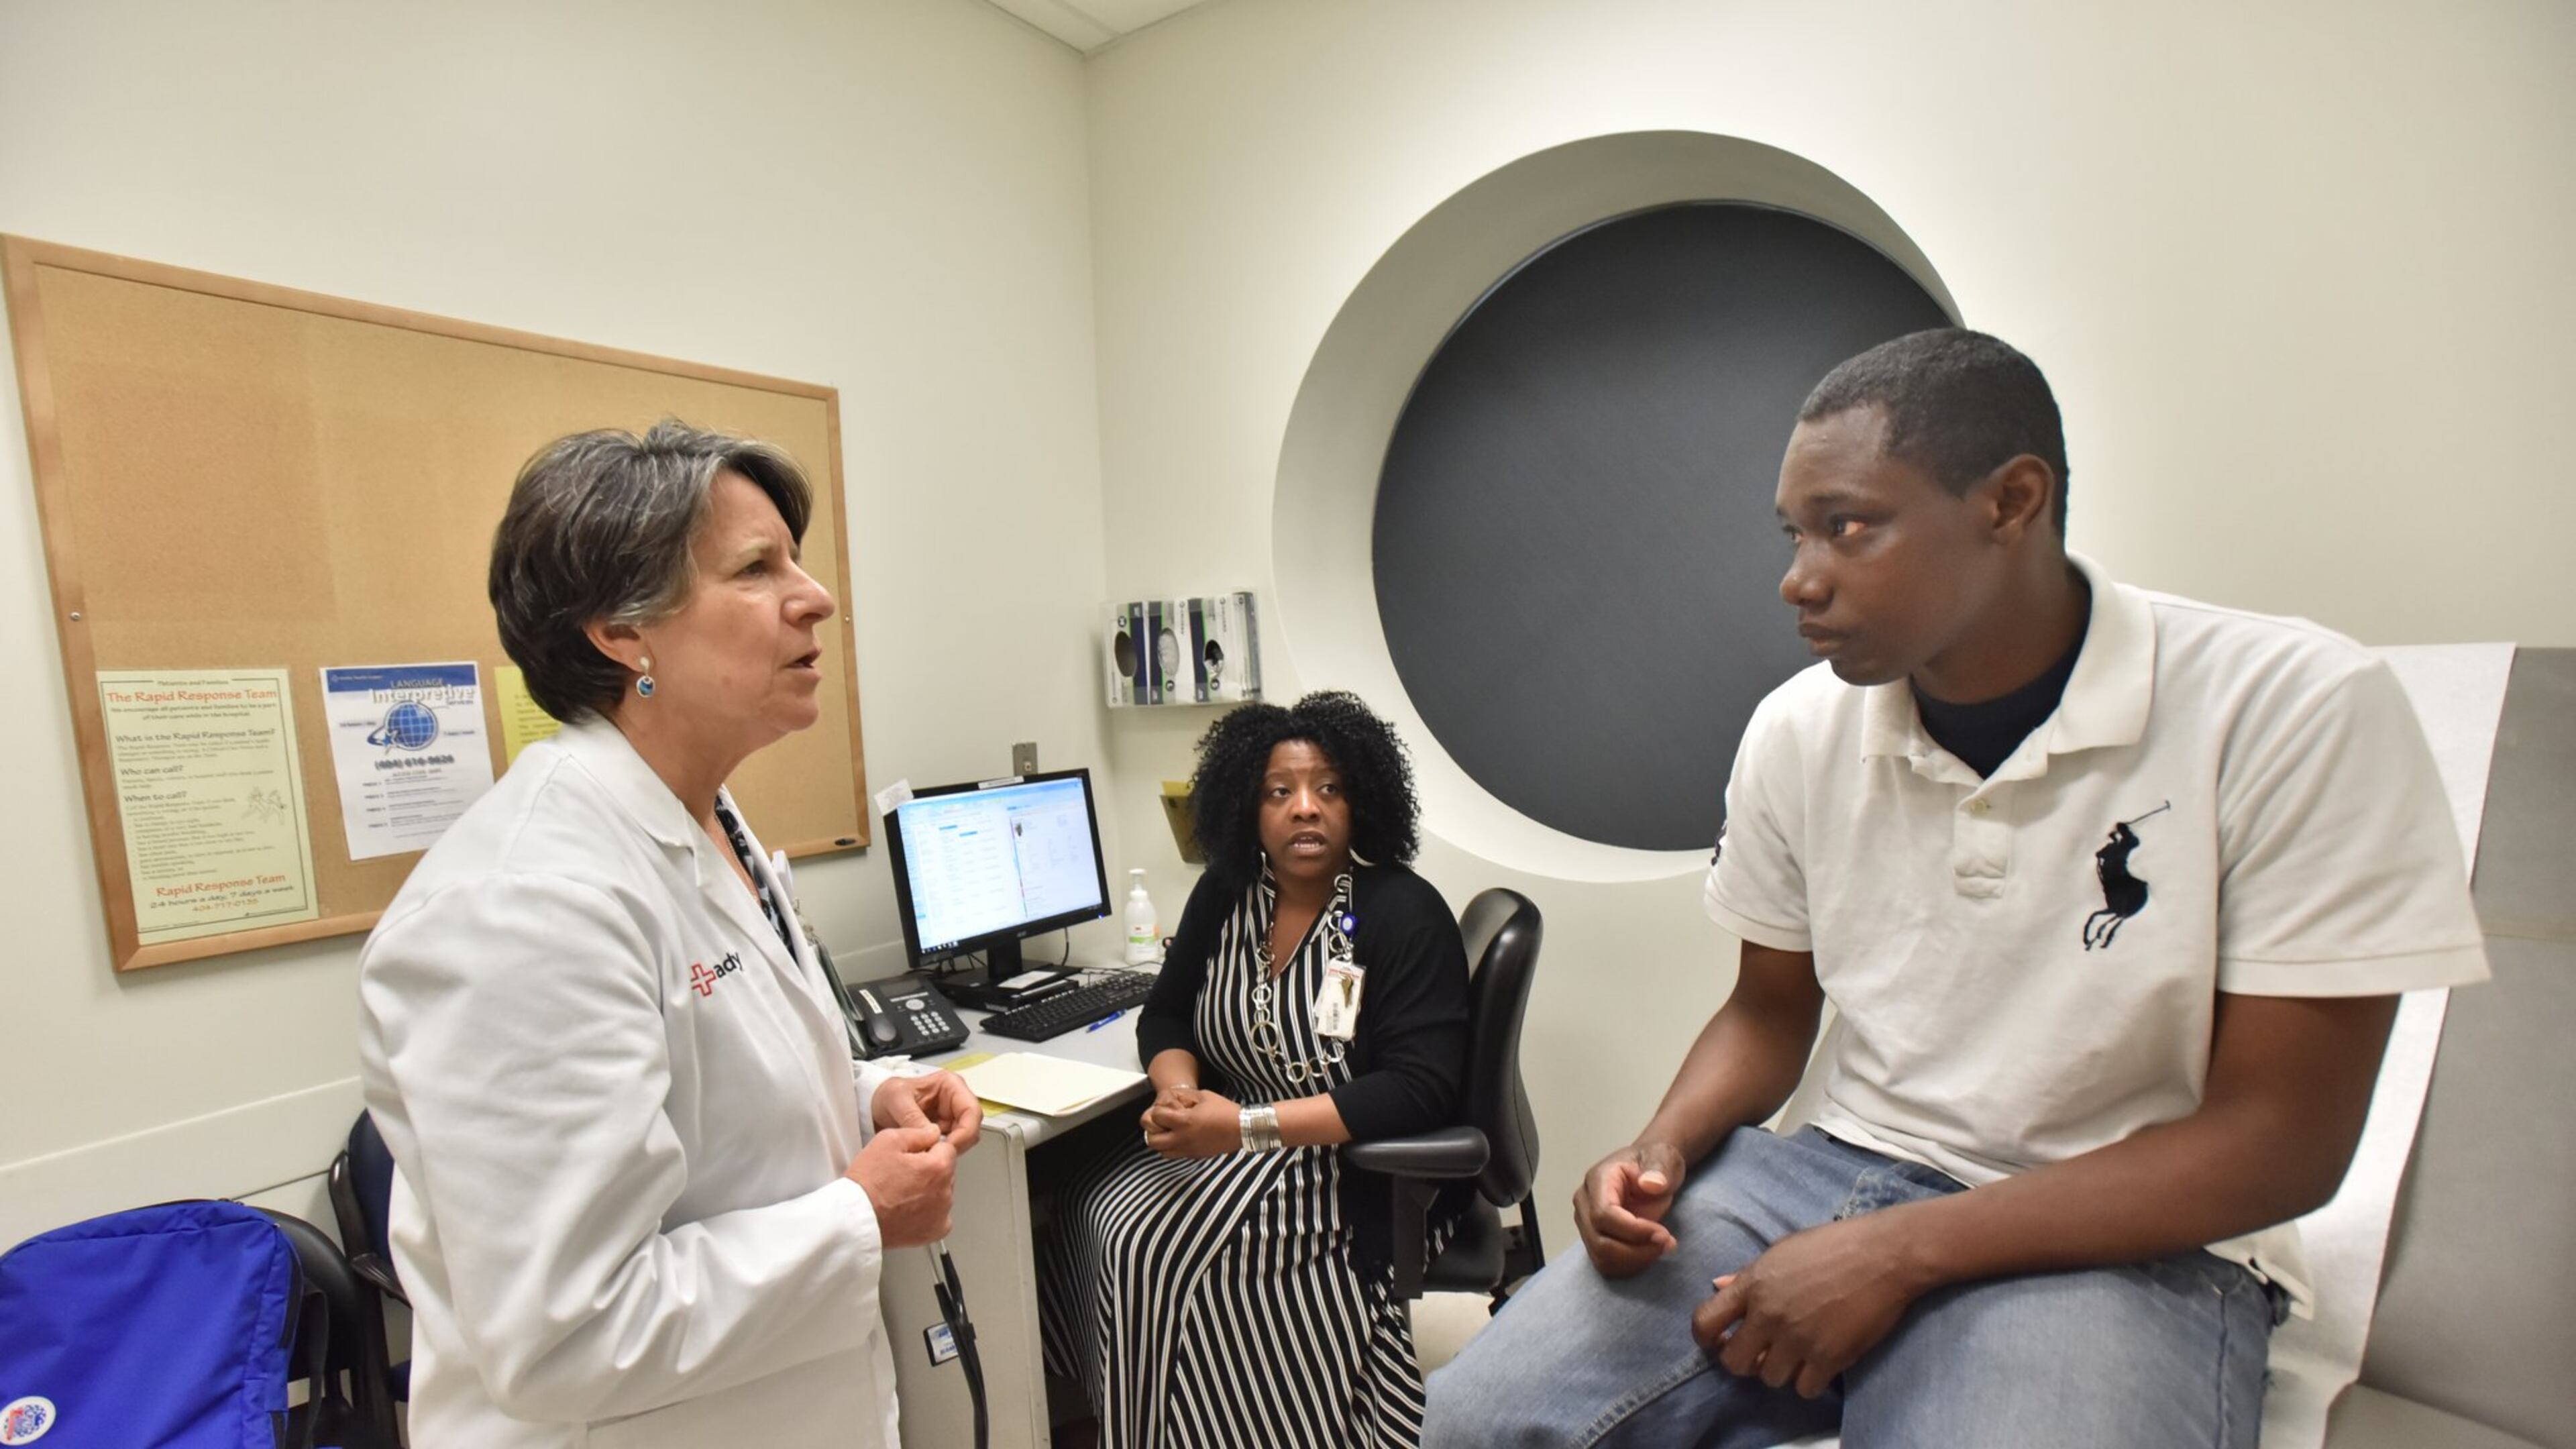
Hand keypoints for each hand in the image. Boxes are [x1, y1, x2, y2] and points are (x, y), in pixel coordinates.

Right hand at [846, 1126, 956, 1247]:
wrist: (855, 1218)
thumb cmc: (868, 1182)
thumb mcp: (888, 1140)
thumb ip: (918, 1133)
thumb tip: (934, 1133)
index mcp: (938, 1168)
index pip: (947, 1148)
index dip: (928, 1149)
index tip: (912, 1156)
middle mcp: (945, 1192)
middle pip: (945, 1172)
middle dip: (930, 1170)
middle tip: (903, 1175)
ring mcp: (941, 1214)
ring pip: (942, 1193)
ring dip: (929, 1191)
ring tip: (902, 1194)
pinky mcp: (934, 1231)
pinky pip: (939, 1215)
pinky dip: (928, 1212)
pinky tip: (908, 1209)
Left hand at [874, 1071, 983, 1152]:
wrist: (876, 1105)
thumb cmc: (887, 1095)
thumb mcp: (896, 1100)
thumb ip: (913, 1117)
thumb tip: (932, 1135)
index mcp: (950, 1085)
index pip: (971, 1110)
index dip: (965, 1131)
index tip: (949, 1147)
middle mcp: (955, 1099)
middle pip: (972, 1125)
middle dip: (959, 1142)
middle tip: (940, 1155)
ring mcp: (951, 1115)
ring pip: (965, 1138)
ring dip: (951, 1149)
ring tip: (931, 1154)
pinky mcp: (945, 1130)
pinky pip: (953, 1144)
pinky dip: (944, 1152)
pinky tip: (929, 1154)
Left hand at [1142, 1090, 1240, 1157]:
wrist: (1242, 1128)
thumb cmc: (1224, 1110)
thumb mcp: (1203, 1096)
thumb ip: (1184, 1098)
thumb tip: (1172, 1099)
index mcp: (1184, 1121)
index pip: (1156, 1118)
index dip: (1157, 1111)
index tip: (1165, 1109)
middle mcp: (1182, 1138)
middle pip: (1152, 1140)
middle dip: (1152, 1130)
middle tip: (1160, 1123)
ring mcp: (1187, 1149)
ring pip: (1161, 1152)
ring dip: (1161, 1141)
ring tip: (1168, 1132)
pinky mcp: (1194, 1156)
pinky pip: (1174, 1156)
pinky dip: (1171, 1149)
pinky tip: (1179, 1139)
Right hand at [1575, 1140, 1687, 1276]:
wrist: (1650, 1169)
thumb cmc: (1655, 1162)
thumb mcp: (1663, 1158)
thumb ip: (1658, 1170)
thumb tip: (1650, 1185)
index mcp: (1597, 1180)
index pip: (1603, 1215)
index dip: (1633, 1231)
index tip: (1663, 1234)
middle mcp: (1584, 1203)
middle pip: (1599, 1242)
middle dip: (1637, 1251)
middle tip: (1668, 1243)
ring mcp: (1586, 1224)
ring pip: (1601, 1258)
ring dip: (1635, 1261)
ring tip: (1662, 1247)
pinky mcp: (1595, 1239)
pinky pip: (1607, 1264)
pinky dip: (1631, 1266)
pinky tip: (1650, 1253)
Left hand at [1691, 1214, 1920, 1398]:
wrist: (1884, 1254)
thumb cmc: (1834, 1244)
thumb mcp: (1783, 1249)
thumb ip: (1748, 1274)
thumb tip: (1718, 1285)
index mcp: (1753, 1283)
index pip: (1706, 1321)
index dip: (1706, 1338)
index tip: (1718, 1341)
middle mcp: (1769, 1314)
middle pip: (1734, 1362)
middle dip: (1743, 1361)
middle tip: (1760, 1353)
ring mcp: (1798, 1338)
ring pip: (1769, 1378)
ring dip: (1781, 1370)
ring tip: (1796, 1354)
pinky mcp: (1829, 1357)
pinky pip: (1804, 1388)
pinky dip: (1810, 1381)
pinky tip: (1819, 1364)